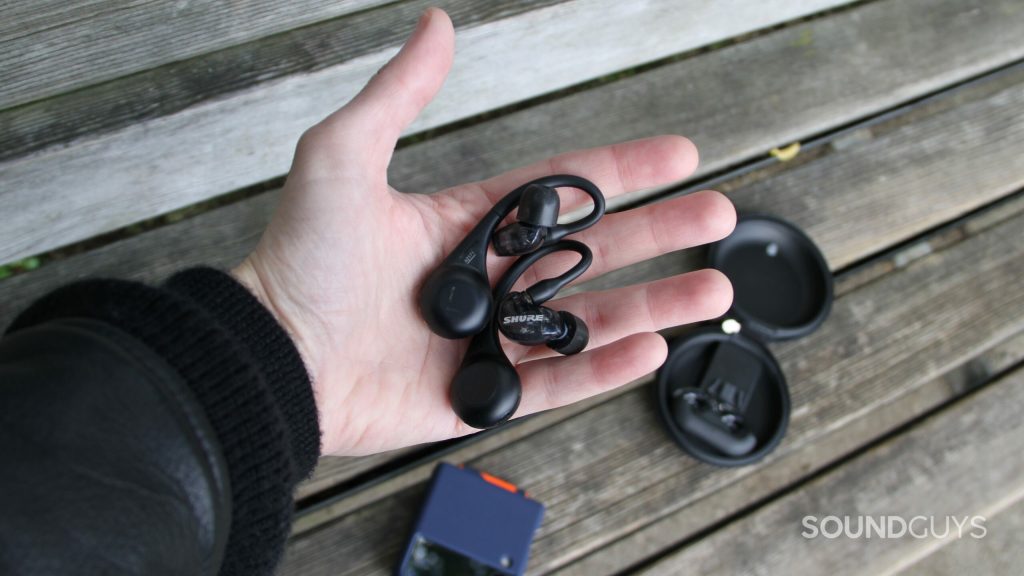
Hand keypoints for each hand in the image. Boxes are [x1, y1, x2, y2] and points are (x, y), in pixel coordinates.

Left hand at [232, 8, 735, 455]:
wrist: (270, 357)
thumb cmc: (297, 258)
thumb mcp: (342, 158)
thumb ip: (397, 96)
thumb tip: (435, 24)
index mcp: (463, 225)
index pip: (561, 190)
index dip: (622, 169)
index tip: (678, 154)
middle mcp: (485, 282)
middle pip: (592, 252)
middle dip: (659, 233)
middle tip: (718, 215)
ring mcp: (486, 341)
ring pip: (587, 322)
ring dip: (653, 304)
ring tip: (713, 288)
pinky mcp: (477, 397)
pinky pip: (553, 385)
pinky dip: (603, 369)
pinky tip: (651, 347)